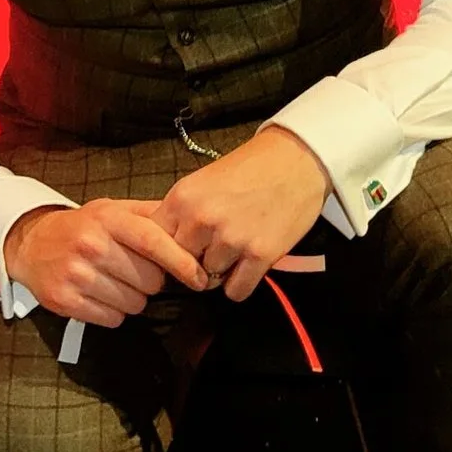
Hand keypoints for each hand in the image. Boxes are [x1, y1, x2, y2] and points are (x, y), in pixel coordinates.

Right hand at [2, 200, 212, 326]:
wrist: (31, 243)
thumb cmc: (82, 227)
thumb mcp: (113, 209)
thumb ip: (150, 214)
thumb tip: (189, 222)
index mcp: (108, 219)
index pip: (153, 242)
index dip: (181, 262)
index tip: (200, 277)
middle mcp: (92, 245)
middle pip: (150, 281)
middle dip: (151, 281)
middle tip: (134, 272)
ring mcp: (76, 274)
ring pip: (134, 304)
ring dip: (132, 298)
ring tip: (114, 282)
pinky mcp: (65, 300)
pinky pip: (112, 319)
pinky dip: (113, 312)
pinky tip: (101, 295)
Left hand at [152, 125, 330, 300]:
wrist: (295, 159)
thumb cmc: (248, 168)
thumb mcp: (201, 183)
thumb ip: (181, 213)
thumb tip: (160, 247)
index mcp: (181, 198)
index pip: (155, 243)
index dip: (167, 251)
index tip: (180, 251)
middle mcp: (201, 220)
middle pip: (181, 266)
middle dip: (194, 263)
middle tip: (212, 251)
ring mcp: (231, 238)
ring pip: (209, 281)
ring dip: (220, 272)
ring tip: (236, 251)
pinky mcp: (260, 254)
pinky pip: (236, 291)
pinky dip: (241, 284)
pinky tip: (248, 266)